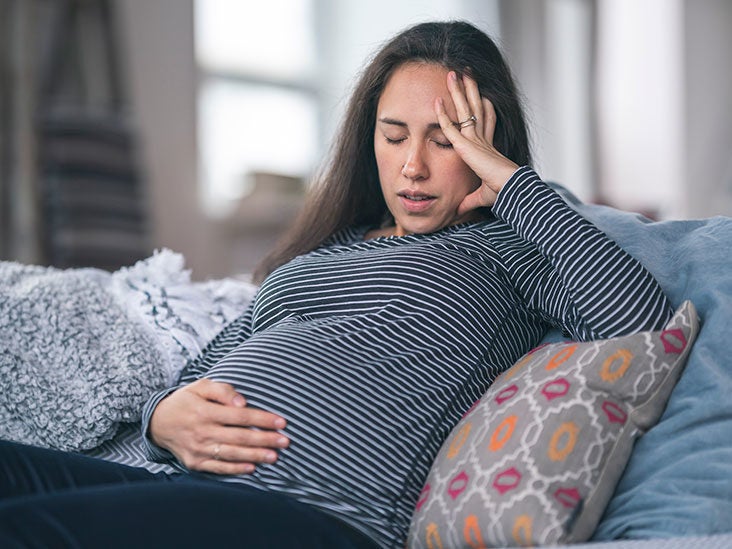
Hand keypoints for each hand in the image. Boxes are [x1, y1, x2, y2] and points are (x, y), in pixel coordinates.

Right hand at [149, 378, 289, 474]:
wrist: (157, 423)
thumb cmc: (185, 401)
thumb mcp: (200, 386)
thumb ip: (222, 391)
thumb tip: (242, 402)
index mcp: (205, 412)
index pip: (240, 416)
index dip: (262, 419)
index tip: (281, 422)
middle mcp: (202, 432)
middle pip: (239, 437)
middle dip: (265, 439)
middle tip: (286, 441)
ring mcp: (198, 450)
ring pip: (232, 454)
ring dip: (255, 456)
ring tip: (275, 456)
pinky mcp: (195, 463)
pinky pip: (218, 468)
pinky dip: (235, 470)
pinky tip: (252, 468)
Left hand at [434, 71, 519, 213]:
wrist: (510, 191)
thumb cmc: (503, 193)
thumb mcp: (482, 196)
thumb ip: (469, 200)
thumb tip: (459, 210)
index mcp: (488, 147)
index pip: (485, 121)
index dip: (483, 107)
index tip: (481, 95)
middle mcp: (482, 139)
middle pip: (475, 107)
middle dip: (469, 90)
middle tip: (465, 72)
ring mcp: (476, 139)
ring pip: (465, 109)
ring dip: (458, 90)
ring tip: (453, 72)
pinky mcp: (467, 146)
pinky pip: (451, 126)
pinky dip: (443, 113)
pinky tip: (436, 101)